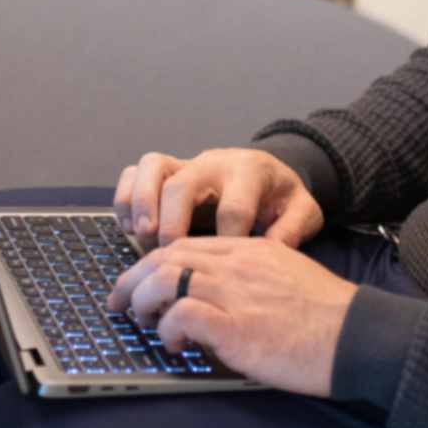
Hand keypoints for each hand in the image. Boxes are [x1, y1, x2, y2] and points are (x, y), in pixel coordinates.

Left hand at [105, 237, 357, 396]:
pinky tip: (175, 344)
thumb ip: (250, 277)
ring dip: (142, 302)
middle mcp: (237, 264)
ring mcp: (235, 292)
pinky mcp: (236, 326)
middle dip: (132, 279)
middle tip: (117, 302)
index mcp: (249, 249)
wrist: (357, 337)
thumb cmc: (327, 317)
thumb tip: (214, 295)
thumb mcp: (285, 277)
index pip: (185, 245)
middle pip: (166, 257)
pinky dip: (167, 329)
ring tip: (142, 322)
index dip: (151, 262)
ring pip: (165, 279)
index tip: (135, 282)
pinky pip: (182, 315)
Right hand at [114, 147, 323, 247]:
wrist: (268, 173)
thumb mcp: (302, 210)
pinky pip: (134, 172)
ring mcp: (185, 164)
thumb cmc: (280, 198)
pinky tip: (128, 228)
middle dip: (173, 219)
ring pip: (153, 167)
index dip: (227, 237)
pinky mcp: (166, 171)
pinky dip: (125, 197)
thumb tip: (273, 249)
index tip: (225, 264)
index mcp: (249, 172)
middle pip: (184, 183)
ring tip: (141, 234)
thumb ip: (294, 228)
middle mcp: (213, 163)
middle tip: (169, 251)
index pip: (234, 205)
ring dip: (141, 202)